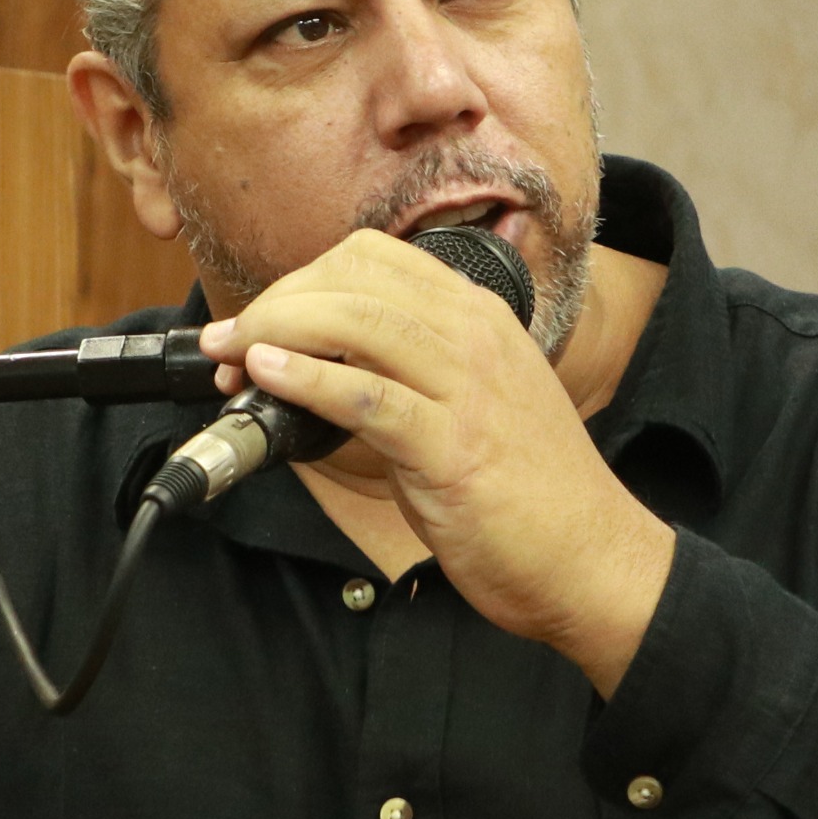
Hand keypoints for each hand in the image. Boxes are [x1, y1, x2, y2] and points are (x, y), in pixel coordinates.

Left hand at [204, 230, 674, 694]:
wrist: (589, 559)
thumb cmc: (527, 492)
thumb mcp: (470, 403)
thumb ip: (405, 375)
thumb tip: (315, 371)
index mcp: (479, 317)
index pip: (372, 259)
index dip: (302, 280)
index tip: (262, 320)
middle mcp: (476, 337)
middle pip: (353, 279)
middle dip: (276, 303)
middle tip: (228, 344)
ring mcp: (467, 387)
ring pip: (356, 322)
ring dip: (277, 330)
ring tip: (232, 358)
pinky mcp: (453, 446)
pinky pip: (366, 396)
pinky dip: (306, 379)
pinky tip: (268, 376)